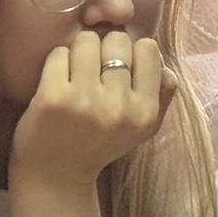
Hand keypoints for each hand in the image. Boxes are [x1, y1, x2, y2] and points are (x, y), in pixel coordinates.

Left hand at [9, 29, 175, 192]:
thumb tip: (165, 64)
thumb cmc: (101, 144)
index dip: (132, 51)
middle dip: (105, 47)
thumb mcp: (145, 129)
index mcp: (144, 113)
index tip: (119, 66)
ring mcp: (84, 102)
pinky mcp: (52, 98)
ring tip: (75, 71)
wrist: (55, 177)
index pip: (147, 48)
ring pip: (87, 41)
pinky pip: (59, 53)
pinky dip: (56, 61)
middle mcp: (118, 107)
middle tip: (94, 67)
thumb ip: (163, 94)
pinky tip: (56, 79)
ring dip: (79, 51)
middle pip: (117, 40)